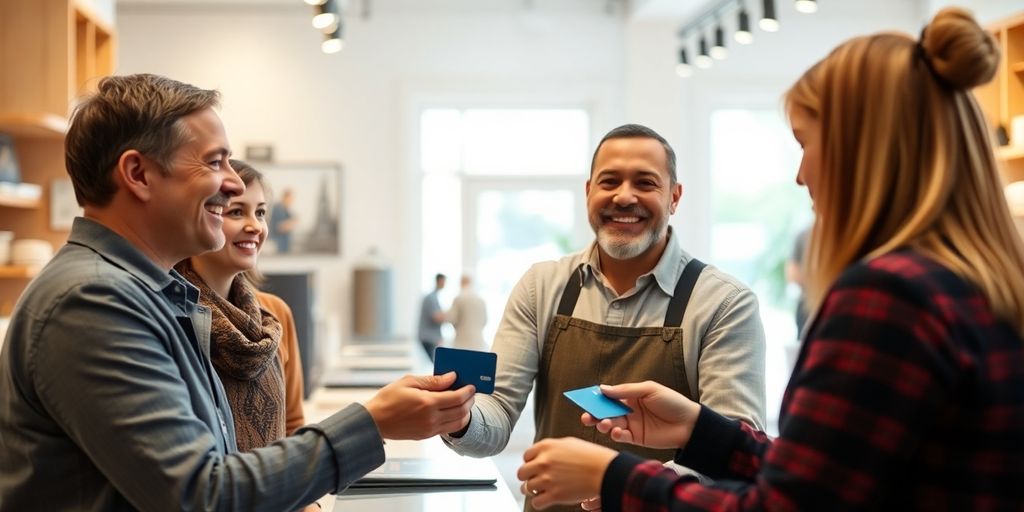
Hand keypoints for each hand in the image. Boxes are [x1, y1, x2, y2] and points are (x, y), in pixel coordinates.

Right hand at [364, 372, 474, 439]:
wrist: (374, 421)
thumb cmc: (388, 399)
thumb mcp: (409, 382)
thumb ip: (433, 381)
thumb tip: (451, 377)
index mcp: (427, 403)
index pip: (457, 398)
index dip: (468, 391)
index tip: (472, 386)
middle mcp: (431, 418)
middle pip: (461, 411)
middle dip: (469, 401)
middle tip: (471, 393)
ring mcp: (429, 429)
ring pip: (458, 423)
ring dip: (466, 412)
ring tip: (464, 403)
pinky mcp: (426, 435)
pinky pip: (448, 429)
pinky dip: (456, 421)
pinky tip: (453, 412)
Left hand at [516, 437, 616, 509]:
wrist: (605, 471)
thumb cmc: (592, 456)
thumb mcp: (569, 443)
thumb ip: (552, 448)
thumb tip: (543, 454)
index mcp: (547, 446)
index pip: (526, 456)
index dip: (530, 463)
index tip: (535, 468)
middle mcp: (544, 461)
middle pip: (522, 473)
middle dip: (527, 477)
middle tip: (534, 480)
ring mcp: (547, 479)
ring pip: (526, 488)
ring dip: (532, 490)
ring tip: (540, 490)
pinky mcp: (554, 495)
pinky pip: (536, 502)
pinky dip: (539, 502)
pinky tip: (546, 499)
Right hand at [581, 381, 699, 448]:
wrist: (690, 424)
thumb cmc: (672, 402)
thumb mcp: (649, 390)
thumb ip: (626, 391)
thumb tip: (603, 389)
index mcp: (630, 397)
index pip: (609, 396)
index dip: (597, 397)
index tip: (585, 399)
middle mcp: (628, 410)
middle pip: (606, 411)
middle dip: (594, 413)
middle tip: (586, 416)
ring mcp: (631, 425)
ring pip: (610, 424)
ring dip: (603, 424)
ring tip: (603, 423)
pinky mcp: (636, 438)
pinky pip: (620, 436)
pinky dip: (615, 434)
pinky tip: (616, 431)